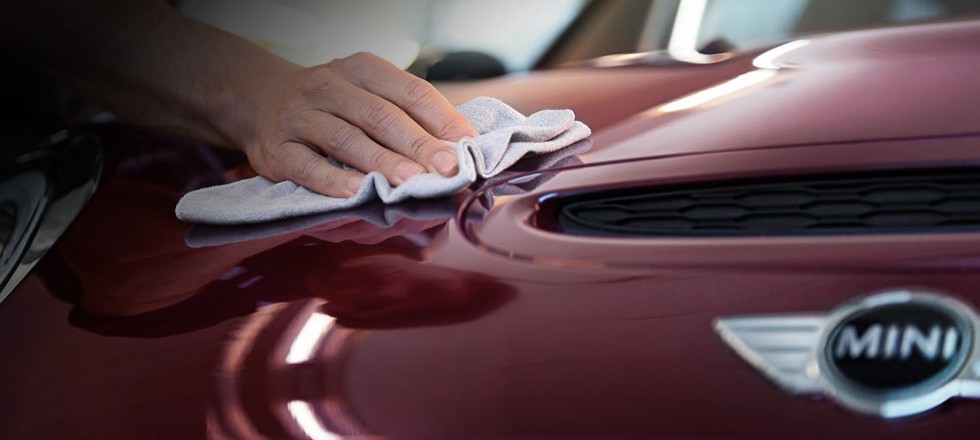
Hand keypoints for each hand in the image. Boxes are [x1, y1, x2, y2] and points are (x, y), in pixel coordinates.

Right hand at [237, 52, 477, 196]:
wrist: (258, 101)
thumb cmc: (332, 105)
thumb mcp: (366, 93)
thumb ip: (405, 114)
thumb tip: (457, 147)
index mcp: (362, 69)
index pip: (409, 91)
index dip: (441, 118)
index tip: (468, 144)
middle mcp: (328, 86)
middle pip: (381, 116)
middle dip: (419, 144)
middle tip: (447, 169)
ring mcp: (299, 116)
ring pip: (347, 140)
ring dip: (383, 163)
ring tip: (412, 183)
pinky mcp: (276, 149)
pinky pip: (307, 166)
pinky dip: (333, 181)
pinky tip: (357, 193)